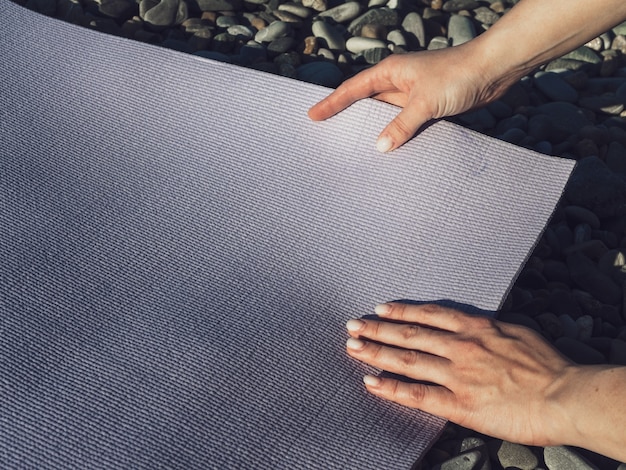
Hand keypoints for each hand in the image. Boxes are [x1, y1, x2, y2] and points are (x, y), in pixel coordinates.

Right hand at [308, 45, 506, 152]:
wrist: (493, 69)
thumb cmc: (458, 74)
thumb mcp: (425, 102)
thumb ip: (401, 125)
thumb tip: (379, 147)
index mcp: (390, 72)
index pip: (353, 89)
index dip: (332, 103)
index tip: (313, 115)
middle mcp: (398, 81)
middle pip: (365, 102)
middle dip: (346, 116)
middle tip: (326, 133)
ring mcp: (413, 93)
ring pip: (384, 114)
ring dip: (372, 128)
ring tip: (353, 147)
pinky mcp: (428, 104)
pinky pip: (403, 122)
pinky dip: (395, 134)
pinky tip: (389, 149)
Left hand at [345, 303, 577, 446]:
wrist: (564, 395)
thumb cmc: (547, 364)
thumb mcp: (517, 331)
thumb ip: (488, 327)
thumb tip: (473, 324)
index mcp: (475, 327)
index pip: (428, 315)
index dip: (401, 311)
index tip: (380, 308)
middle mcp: (460, 346)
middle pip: (410, 334)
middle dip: (377, 329)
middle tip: (353, 325)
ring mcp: (457, 374)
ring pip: (407, 359)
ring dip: (376, 352)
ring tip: (352, 347)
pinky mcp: (459, 403)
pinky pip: (417, 395)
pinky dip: (391, 388)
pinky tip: (370, 383)